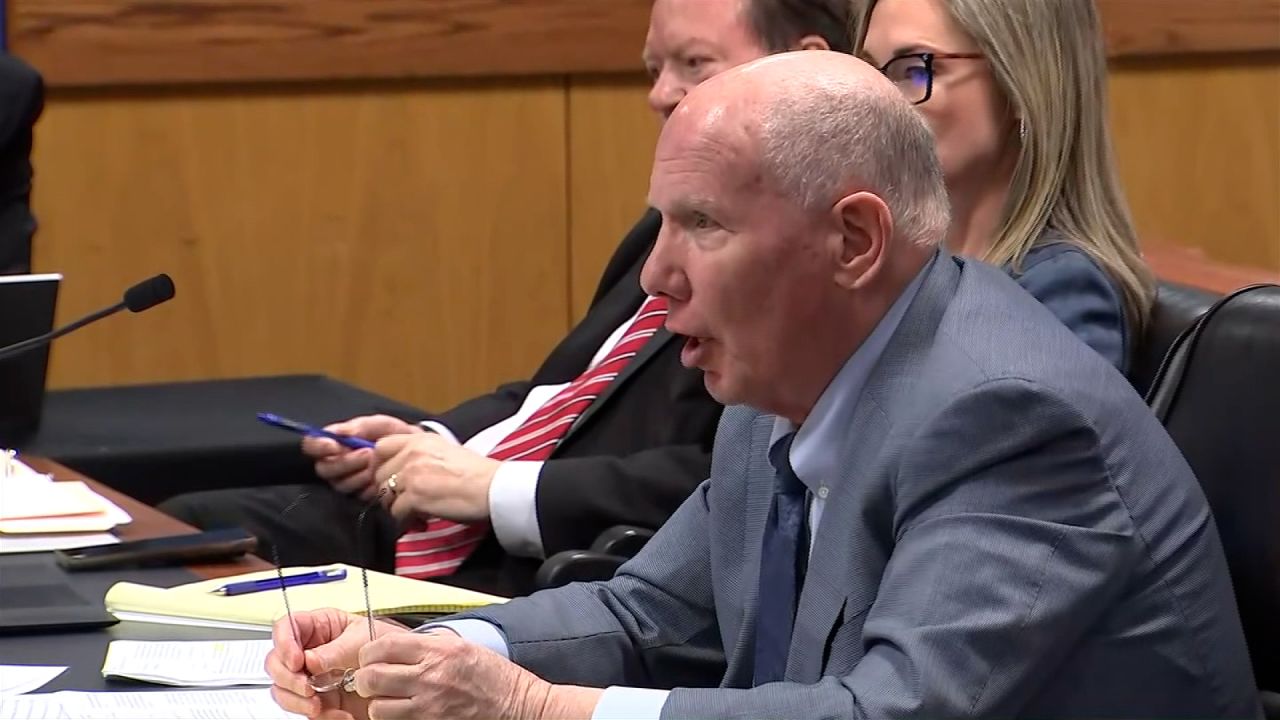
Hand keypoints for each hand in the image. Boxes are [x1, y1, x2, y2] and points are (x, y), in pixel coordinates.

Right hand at [266, 609, 408, 719]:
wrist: (403, 676)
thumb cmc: (388, 647)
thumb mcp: (365, 640)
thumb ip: (336, 650)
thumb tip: (310, 661)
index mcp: (320, 627)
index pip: (287, 627)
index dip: (284, 642)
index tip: (296, 660)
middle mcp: (309, 653)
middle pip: (276, 661)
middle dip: (288, 677)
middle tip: (307, 687)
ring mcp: (310, 678)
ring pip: (282, 689)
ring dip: (297, 701)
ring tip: (319, 705)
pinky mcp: (318, 701)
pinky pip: (304, 711)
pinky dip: (319, 715)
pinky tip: (339, 713)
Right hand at [302, 415, 423, 501]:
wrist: (415, 452)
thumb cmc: (393, 435)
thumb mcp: (379, 424)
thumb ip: (358, 427)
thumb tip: (337, 432)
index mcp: (335, 444)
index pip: (312, 445)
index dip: (318, 446)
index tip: (333, 445)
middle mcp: (336, 465)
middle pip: (324, 469)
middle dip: (346, 461)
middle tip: (367, 453)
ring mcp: (347, 482)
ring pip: (340, 484)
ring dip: (359, 474)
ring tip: (377, 462)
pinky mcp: (360, 496)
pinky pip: (357, 495)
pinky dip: (369, 486)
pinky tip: (381, 478)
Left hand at [353, 631, 600, 719]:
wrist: (516, 705)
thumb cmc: (492, 676)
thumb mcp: (462, 646)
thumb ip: (428, 644)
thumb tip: (394, 645)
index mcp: (439, 651)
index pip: (383, 647)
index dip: (368, 652)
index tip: (370, 657)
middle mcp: (431, 677)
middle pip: (372, 677)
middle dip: (365, 679)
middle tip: (370, 679)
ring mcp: (429, 707)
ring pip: (378, 708)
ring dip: (378, 704)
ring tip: (388, 699)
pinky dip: (393, 719)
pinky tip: (402, 712)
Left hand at [373, 433, 500, 522]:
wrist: (494, 488)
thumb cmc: (478, 473)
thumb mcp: (446, 450)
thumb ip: (421, 454)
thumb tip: (402, 469)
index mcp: (420, 440)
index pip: (380, 447)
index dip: (379, 464)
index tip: (387, 478)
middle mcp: (412, 453)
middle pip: (378, 474)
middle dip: (387, 491)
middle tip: (404, 501)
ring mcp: (411, 474)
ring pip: (384, 496)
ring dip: (397, 507)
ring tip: (415, 513)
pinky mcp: (415, 496)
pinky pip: (396, 513)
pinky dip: (407, 520)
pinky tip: (422, 522)